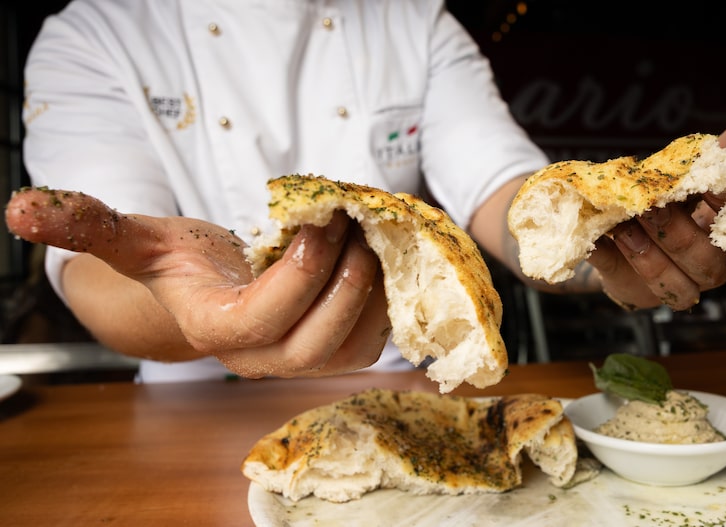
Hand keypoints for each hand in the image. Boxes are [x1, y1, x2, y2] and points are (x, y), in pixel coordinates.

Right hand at [4, 189, 390, 376]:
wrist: (211, 293)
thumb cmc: (178, 265)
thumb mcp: (136, 240)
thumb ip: (90, 226)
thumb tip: (20, 208)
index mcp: (216, 328)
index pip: (260, 321)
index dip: (294, 275)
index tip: (315, 221)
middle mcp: (261, 358)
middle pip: (315, 343)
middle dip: (344, 280)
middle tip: (354, 221)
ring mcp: (301, 361)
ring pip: (353, 345)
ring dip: (373, 287)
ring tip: (373, 230)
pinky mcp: (335, 351)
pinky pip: (373, 338)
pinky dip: (387, 296)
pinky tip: (380, 250)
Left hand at [588, 99, 725, 309]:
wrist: (613, 231)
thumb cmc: (666, 195)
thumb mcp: (694, 164)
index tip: (710, 185)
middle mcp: (710, 262)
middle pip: (707, 260)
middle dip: (677, 232)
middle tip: (649, 205)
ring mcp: (676, 282)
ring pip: (675, 283)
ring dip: (646, 252)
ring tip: (622, 224)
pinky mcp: (638, 292)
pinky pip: (629, 286)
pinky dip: (611, 259)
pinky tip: (600, 240)